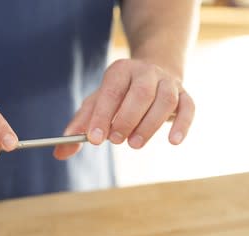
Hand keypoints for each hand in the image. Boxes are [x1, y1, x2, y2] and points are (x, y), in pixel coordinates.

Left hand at [54, 59, 194, 159]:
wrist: (154, 72)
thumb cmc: (120, 94)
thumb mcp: (97, 104)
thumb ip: (80, 127)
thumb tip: (60, 151)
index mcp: (120, 71)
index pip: (111, 92)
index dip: (102, 116)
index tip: (93, 139)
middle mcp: (146, 72)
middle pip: (140, 93)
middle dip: (126, 119)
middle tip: (115, 141)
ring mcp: (168, 82)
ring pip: (164, 100)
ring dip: (150, 124)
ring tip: (135, 144)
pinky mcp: (184, 95)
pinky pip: (188, 107)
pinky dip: (182, 124)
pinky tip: (173, 142)